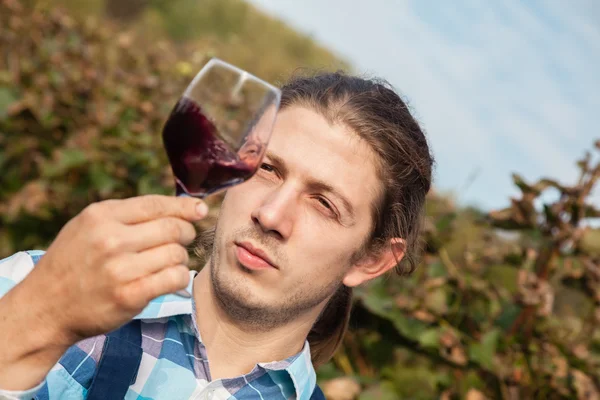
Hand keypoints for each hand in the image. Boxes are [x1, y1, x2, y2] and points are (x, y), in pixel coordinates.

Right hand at [23, 194, 207, 344]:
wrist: (44, 308)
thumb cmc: (73, 264)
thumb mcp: (88, 227)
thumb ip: (126, 216)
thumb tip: (179, 207)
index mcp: (101, 216)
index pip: (156, 204)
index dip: (185, 207)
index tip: (201, 209)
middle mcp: (110, 239)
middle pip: (173, 228)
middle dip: (186, 233)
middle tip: (183, 240)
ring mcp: (120, 268)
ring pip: (176, 254)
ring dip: (179, 259)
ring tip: (166, 263)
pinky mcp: (130, 295)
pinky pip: (174, 278)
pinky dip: (179, 278)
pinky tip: (168, 279)